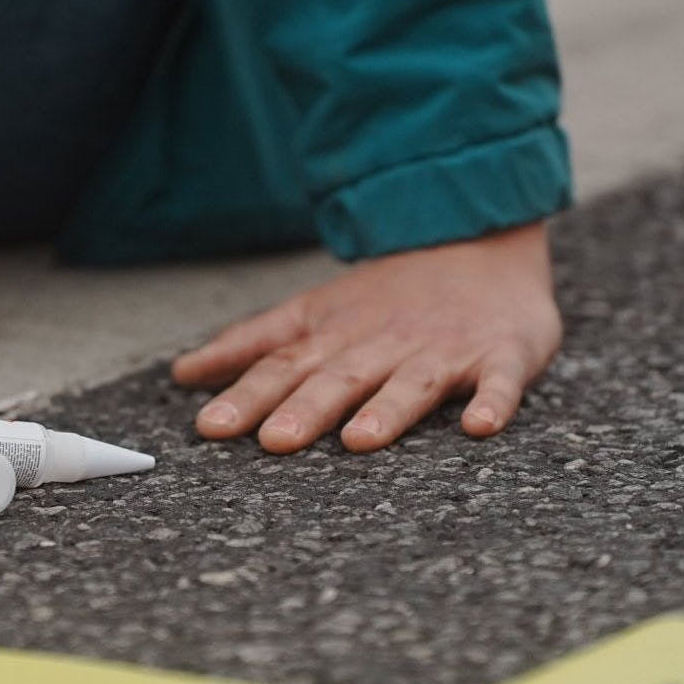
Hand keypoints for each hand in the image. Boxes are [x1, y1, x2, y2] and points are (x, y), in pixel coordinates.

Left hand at [173, 222, 560, 452]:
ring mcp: (444, 350)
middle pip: (341, 378)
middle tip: (276, 441)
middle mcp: (383, 344)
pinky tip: (480, 425)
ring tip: (361, 440)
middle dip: (307, 408)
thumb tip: (182, 373)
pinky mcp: (501, 354)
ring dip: (387, 410)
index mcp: (336, 337)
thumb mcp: (313, 313)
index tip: (210, 427)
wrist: (479, 242)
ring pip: (412, 382)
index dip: (247, 395)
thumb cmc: (387, 298)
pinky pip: (499, 381)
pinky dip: (492, 401)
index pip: (283, 368)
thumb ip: (253, 345)